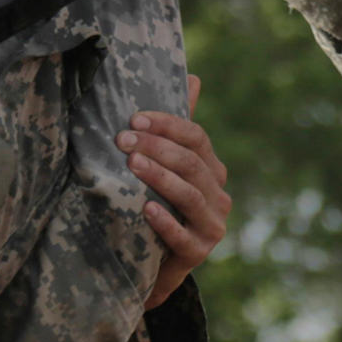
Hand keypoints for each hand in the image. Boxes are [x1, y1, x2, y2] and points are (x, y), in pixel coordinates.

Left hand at [120, 75, 231, 309]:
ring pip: (190, 195)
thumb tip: (193, 77)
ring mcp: (213, 226)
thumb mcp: (164, 166)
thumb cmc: (155, 206)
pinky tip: (145, 209)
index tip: (133, 120)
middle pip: (192, 163)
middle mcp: (219, 195)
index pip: (197, 138)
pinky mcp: (200, 252)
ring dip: (160, 177)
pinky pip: (183, 235)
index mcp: (212, 169)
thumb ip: (176, 129)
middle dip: (157, 148)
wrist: (149, 264)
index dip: (167, 125)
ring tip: (132, 165)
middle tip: (123, 141)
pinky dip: (165, 221)